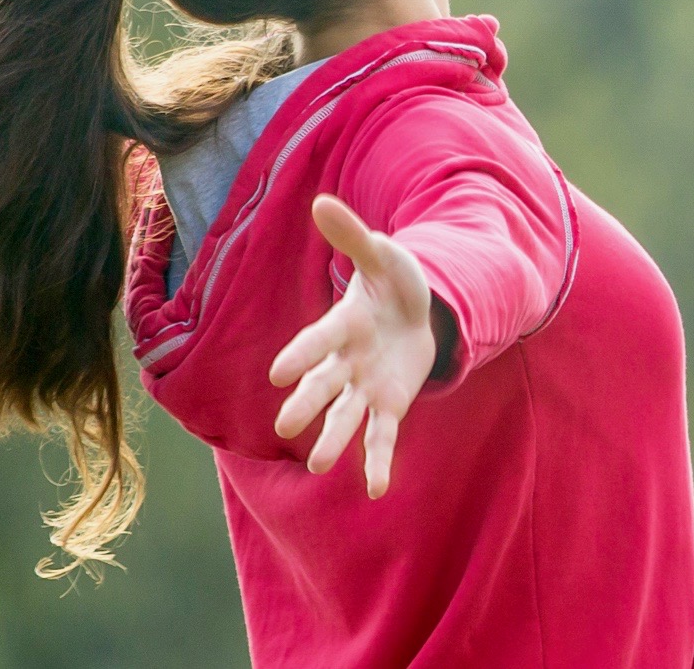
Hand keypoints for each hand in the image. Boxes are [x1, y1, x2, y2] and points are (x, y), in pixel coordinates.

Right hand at [270, 193, 437, 497]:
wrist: (416, 311)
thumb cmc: (393, 280)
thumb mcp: (382, 255)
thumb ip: (354, 237)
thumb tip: (322, 202)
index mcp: (343, 324)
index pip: (318, 340)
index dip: (301, 354)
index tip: (278, 372)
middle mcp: (346, 361)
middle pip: (323, 384)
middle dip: (306, 403)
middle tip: (285, 426)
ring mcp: (365, 386)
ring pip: (345, 416)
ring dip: (332, 440)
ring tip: (318, 466)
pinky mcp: (388, 405)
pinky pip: (381, 436)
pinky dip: (378, 462)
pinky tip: (376, 490)